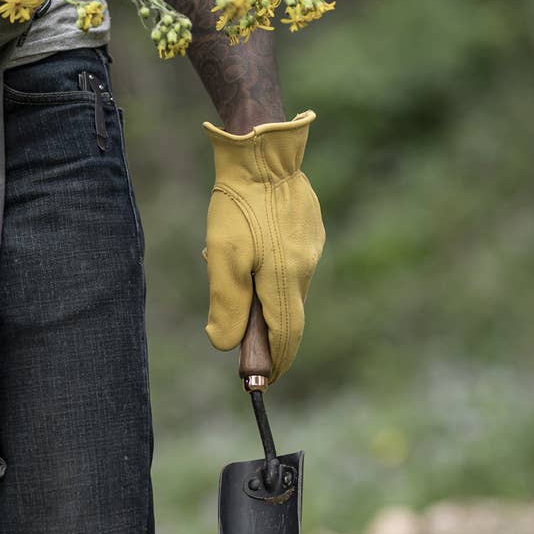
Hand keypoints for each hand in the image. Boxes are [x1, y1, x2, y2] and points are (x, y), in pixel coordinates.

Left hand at [202, 110, 324, 383]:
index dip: (275, 362)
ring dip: (261, 290)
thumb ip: (226, 304)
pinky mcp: (310, 228)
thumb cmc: (238, 204)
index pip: (286, 336)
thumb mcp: (222, 256)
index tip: (262, 382)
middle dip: (264, 329)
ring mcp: (311, 247)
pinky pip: (290, 260)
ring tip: (231, 264)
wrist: (262, 151)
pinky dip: (269, 266)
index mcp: (286, 279)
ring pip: (285, 285)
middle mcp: (305, 267)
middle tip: (240, 337)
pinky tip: (248, 244)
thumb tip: (225, 344)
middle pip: (286, 313)